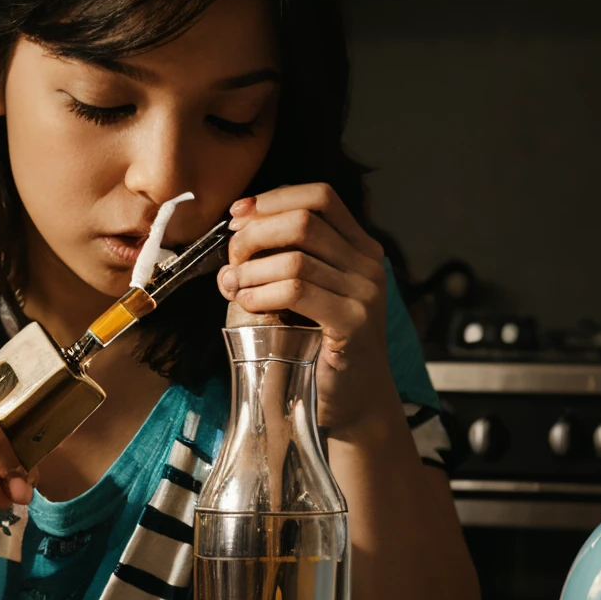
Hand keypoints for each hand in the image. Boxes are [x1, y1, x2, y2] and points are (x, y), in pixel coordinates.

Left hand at [217, 184, 394, 439]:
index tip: (237, 216)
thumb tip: (236, 231)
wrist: (355, 402)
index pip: (321, 197)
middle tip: (232, 260)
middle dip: (255, 235)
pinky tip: (247, 304)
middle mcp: (368, 266)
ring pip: (294, 258)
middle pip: (303, 221)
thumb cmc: (322, 348)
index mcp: (361, 249)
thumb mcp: (311, 293)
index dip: (273, 199)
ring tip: (232, 287)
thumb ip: (287, 259)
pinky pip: (297, 291)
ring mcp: (364, 294)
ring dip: (251, 270)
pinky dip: (262, 293)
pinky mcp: (352, 323)